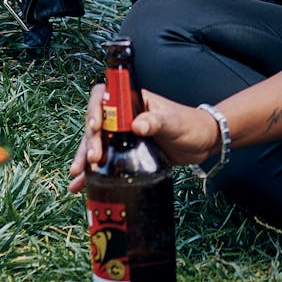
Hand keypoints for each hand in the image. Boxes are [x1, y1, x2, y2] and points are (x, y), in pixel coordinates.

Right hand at [68, 85, 220, 193]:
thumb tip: (138, 125)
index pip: (106, 96)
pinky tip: (80, 185)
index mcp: (134, 102)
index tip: (96, 127)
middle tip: (93, 159)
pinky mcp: (127, 153)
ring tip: (78, 177)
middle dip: (89, 141)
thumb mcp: (174, 122)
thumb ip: (157, 121)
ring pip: (96, 143)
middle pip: (97, 123)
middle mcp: (124, 116)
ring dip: (84, 158)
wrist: (203, 143)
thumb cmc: (191, 125)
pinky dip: (92, 172)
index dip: (95, 108)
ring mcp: (124, 135)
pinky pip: (105, 160)